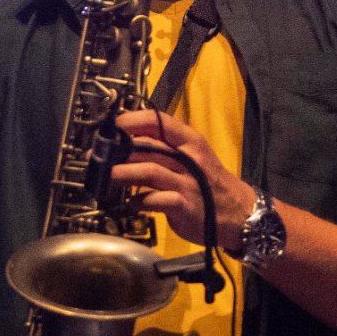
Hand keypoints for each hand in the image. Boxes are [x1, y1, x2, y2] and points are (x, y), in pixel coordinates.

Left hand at [110, 108, 254, 251]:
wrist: (240, 214)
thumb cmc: (209, 183)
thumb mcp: (193, 158)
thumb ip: (164, 149)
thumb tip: (125, 144)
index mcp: (190, 141)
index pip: (157, 121)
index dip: (129, 121)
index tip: (110, 128)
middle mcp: (189, 158)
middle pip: (147, 146)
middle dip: (117, 151)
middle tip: (96, 157)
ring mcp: (187, 182)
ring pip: (147, 170)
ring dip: (121, 174)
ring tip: (107, 178)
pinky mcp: (184, 206)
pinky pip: (154, 200)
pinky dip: (137, 201)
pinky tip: (131, 204)